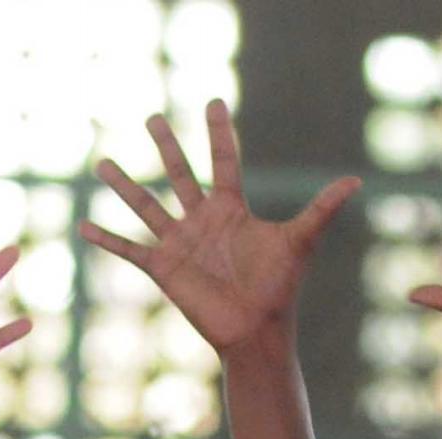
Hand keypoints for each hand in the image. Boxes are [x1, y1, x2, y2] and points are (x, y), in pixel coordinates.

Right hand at [82, 99, 360, 353]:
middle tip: (152, 117)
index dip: (218, 133)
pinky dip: (107, 240)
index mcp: (232, 208)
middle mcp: (202, 221)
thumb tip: (357, 182)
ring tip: (103, 164)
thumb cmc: (279, 289)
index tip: (212, 103)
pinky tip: (84, 228)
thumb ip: (322, 208)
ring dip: (124, 186)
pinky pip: (130, 250)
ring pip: (147, 206)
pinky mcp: (164, 269)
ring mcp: (180, 243)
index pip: (223, 160)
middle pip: (179, 174)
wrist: (256, 331)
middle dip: (166, 146)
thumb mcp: (300, 241)